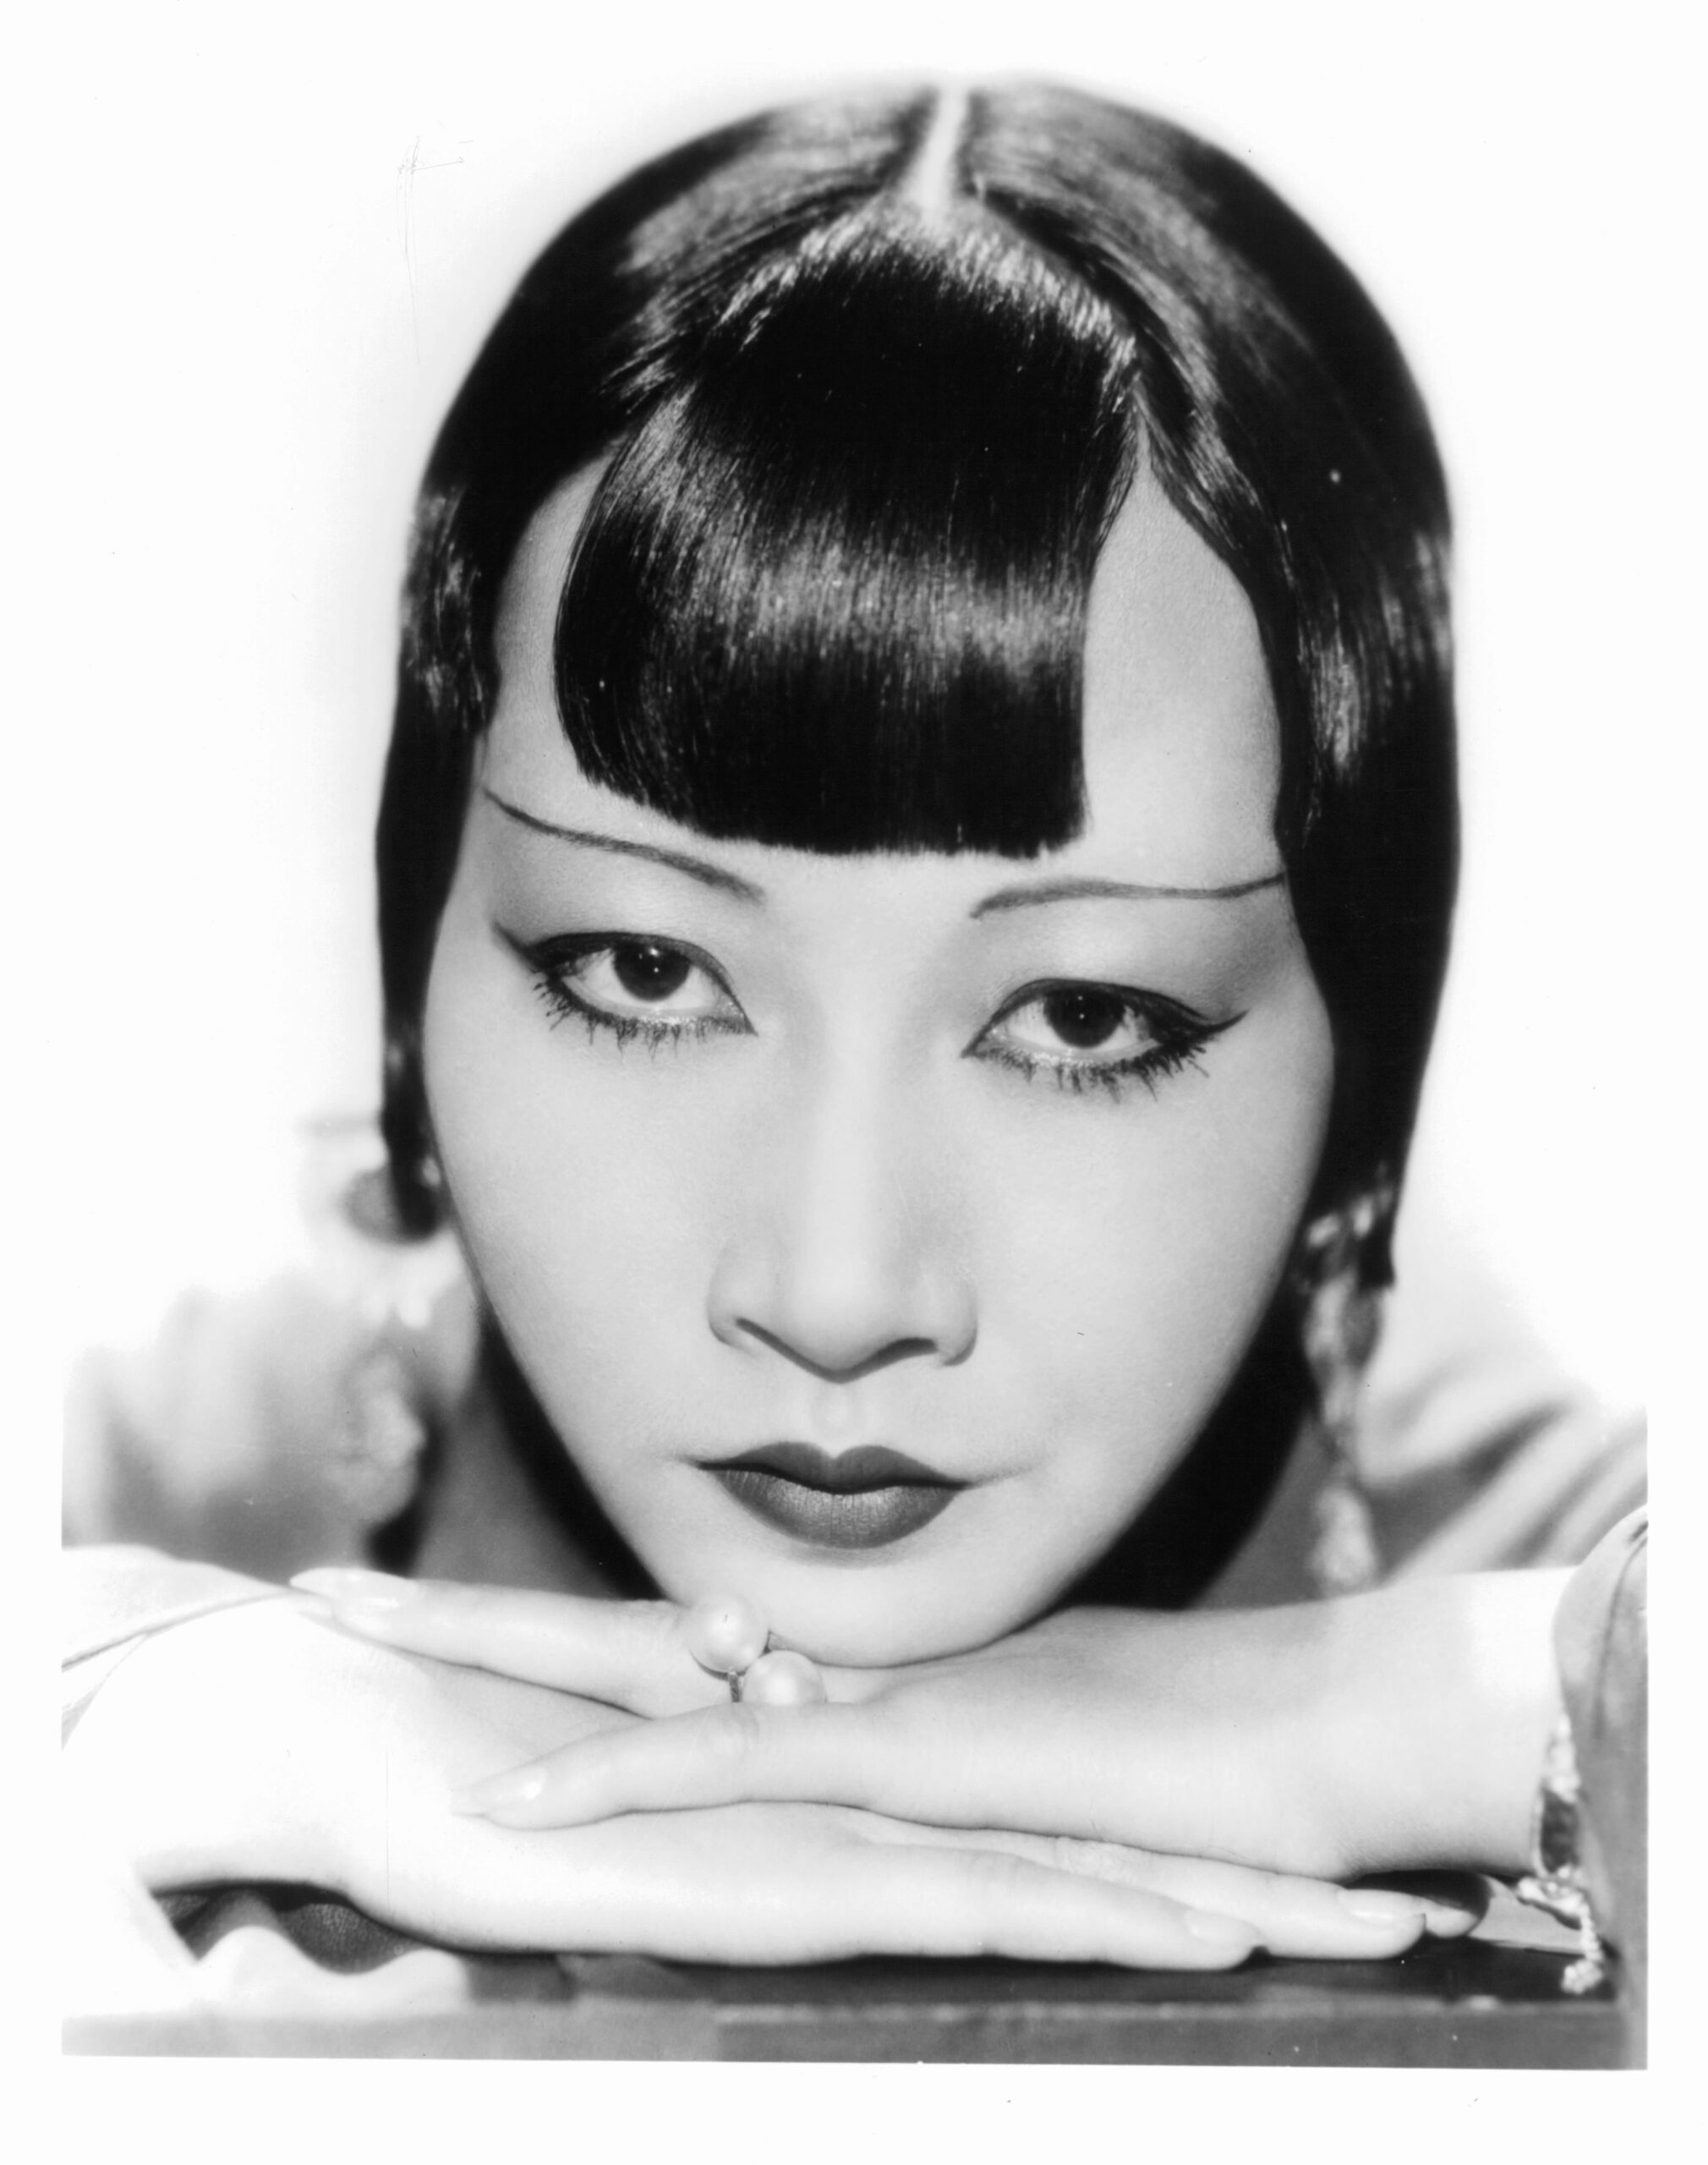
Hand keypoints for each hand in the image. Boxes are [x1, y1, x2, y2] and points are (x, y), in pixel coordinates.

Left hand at [63, 1593, 1414, 1967]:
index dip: (541, 1631)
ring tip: (345, 1629)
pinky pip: (736, 1766)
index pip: (660, 1636)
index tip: (430, 1621)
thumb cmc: (1177, 1768)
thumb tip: (839, 1782)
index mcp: (838, 1667)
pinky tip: (521, 1798)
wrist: (1296, 1747)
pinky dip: (625, 1779)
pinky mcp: (907, 1759)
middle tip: (316, 1594)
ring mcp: (858, 1697)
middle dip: (453, 1622)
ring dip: (482, 1655)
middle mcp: (828, 1660)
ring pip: (631, 1667)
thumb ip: (908, 1767)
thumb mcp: (1010, 1770)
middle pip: (600, 1628)